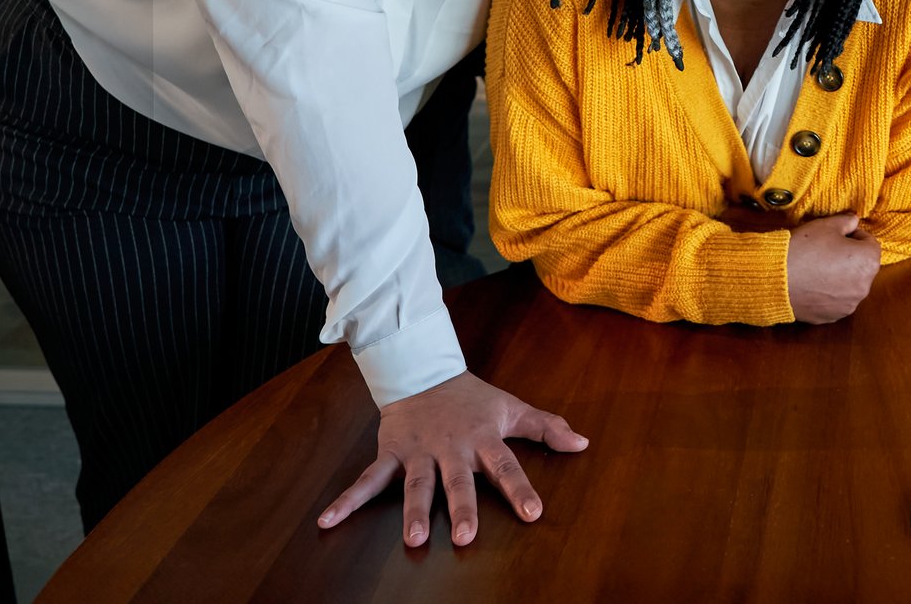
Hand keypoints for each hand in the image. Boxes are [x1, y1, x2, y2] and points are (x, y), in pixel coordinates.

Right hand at [317, 371, 586, 547]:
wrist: (423, 371)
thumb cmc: (472, 398)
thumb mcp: (510, 408)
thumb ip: (546, 427)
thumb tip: (583, 444)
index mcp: (482, 439)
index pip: (506, 466)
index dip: (520, 489)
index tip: (533, 514)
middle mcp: (451, 448)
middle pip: (457, 481)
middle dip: (462, 508)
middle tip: (466, 537)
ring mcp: (418, 452)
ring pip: (416, 485)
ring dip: (414, 511)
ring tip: (414, 539)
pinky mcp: (390, 453)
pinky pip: (368, 480)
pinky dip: (346, 501)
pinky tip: (327, 522)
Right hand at [784, 212, 881, 322]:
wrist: (775, 279)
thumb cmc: (804, 248)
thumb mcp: (826, 225)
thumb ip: (846, 221)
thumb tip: (854, 220)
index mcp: (869, 262)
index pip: (870, 243)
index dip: (854, 235)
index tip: (838, 234)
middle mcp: (864, 286)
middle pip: (862, 266)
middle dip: (849, 257)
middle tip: (827, 249)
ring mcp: (849, 305)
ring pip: (850, 284)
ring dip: (841, 276)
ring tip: (818, 267)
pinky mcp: (832, 317)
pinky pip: (836, 300)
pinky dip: (829, 292)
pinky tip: (812, 283)